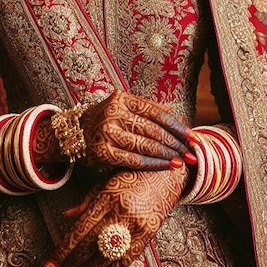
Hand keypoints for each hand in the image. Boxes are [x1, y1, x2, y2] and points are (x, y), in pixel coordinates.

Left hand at [41, 165, 188, 266]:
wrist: (168, 172)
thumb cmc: (134, 172)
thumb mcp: (108, 180)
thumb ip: (88, 200)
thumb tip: (67, 217)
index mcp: (108, 196)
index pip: (79, 230)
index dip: (61, 252)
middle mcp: (122, 212)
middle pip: (91, 245)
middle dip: (72, 264)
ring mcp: (137, 225)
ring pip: (107, 256)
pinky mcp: (149, 234)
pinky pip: (127, 258)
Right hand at [79, 90, 195, 169]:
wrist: (74, 132)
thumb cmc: (105, 118)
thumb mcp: (122, 106)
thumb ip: (146, 108)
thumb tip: (172, 110)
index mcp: (123, 99)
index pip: (156, 113)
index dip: (177, 126)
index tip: (192, 137)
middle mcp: (114, 113)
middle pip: (153, 130)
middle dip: (176, 144)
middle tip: (192, 153)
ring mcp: (107, 132)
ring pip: (145, 146)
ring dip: (167, 156)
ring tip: (182, 162)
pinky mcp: (102, 151)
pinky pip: (134, 160)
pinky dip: (153, 164)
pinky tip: (166, 167)